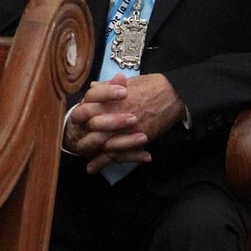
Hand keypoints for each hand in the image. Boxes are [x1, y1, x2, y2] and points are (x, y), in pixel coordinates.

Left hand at [64, 73, 187, 172]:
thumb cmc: (152, 85)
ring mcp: (124, 128)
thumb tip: (93, 86)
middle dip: (83, 136)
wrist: (173, 94)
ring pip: (100, 143)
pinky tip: (92, 168)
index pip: (86, 109)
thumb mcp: (127, 82)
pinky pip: (114, 154)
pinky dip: (101, 162)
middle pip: (90, 128)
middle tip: (76, 143)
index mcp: (109, 98)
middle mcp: (114, 113)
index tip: (78, 122)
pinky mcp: (134, 139)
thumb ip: (108, 87)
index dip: (80, 116)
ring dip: (90, 152)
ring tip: (83, 159)